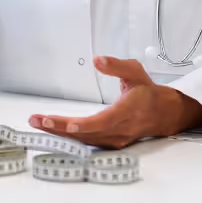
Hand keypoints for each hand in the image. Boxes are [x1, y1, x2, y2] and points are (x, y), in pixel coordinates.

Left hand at [29, 56, 201, 148]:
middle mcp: (121, 128)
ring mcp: (115, 138)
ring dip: (60, 132)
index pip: (106, 121)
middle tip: (39, 121)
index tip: (70, 125)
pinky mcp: (110, 142)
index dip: (87, 125)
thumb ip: (116, 65)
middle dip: (61, 128)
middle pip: (88, 132)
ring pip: (85, 139)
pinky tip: (52, 130)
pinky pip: (87, 142)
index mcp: (128, 111)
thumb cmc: (147, 93)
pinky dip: (69, 137)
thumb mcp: (135, 71)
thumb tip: (97, 60)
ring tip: (38, 123)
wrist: (163, 114)